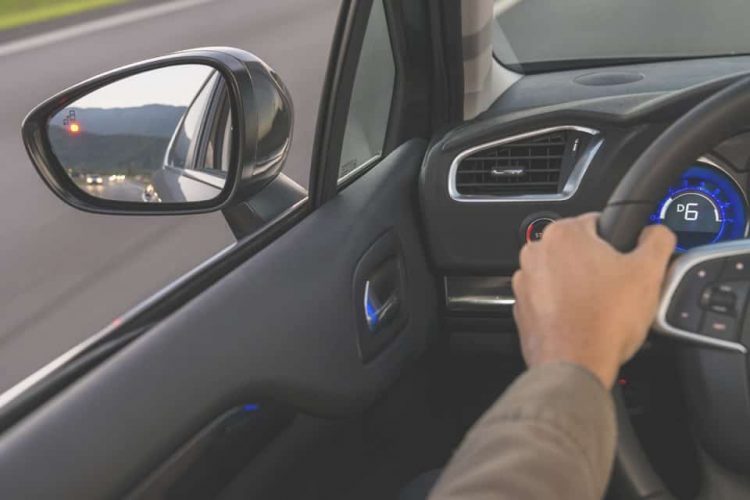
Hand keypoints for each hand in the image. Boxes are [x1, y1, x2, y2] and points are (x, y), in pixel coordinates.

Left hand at [512, 213, 675, 387]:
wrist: (575, 365)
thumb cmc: (602, 322)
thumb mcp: (649, 272)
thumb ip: (657, 241)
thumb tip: (657, 232)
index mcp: (564, 234)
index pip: (598, 223)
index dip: (619, 244)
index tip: (626, 262)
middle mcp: (536, 253)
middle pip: (579, 251)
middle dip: (599, 267)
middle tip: (618, 289)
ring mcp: (525, 282)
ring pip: (563, 275)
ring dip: (581, 286)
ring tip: (601, 308)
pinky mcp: (522, 308)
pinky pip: (549, 299)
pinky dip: (564, 306)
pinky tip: (582, 319)